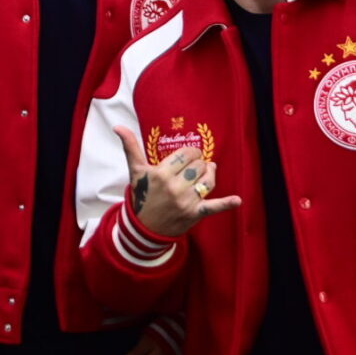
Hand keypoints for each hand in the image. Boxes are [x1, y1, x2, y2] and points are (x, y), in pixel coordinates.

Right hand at [115, 126, 240, 236]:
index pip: (186, 154)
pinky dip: (226, 204)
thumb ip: (130, 147)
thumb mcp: (136, 171)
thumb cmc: (141, 195)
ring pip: (208, 180)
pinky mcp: (195, 214)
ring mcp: (186, 201)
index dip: (191, 153)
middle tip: (194, 166)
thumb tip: (118, 126)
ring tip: (208, 171)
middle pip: (198, 165)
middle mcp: (174, 187)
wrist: (144, 227)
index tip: (188, 156)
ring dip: (211, 174)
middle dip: (199, 162)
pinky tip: (237, 200)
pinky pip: (213, 206)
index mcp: (161, 174)